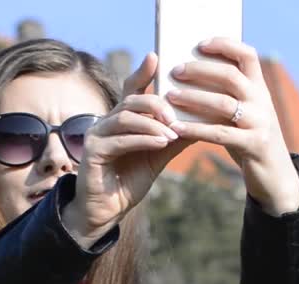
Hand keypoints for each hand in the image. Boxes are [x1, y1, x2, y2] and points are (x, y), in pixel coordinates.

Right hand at [63, 53, 192, 244]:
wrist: (107, 211)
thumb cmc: (130, 180)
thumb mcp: (158, 156)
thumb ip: (176, 137)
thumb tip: (206, 121)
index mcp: (122, 118)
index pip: (132, 88)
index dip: (143, 72)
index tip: (156, 56)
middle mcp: (106, 121)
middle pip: (132, 100)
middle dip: (157, 104)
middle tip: (178, 116)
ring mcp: (96, 135)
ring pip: (125, 118)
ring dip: (152, 124)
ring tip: (172, 133)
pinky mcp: (92, 153)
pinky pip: (119, 140)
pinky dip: (142, 140)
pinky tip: (159, 143)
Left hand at [163, 37, 298, 215]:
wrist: (276, 175)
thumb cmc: (249, 139)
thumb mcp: (244, 113)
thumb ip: (227, 95)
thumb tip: (189, 77)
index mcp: (260, 88)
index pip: (247, 55)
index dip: (225, 45)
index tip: (200, 44)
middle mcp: (262, 102)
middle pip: (231, 76)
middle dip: (200, 71)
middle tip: (175, 71)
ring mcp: (260, 123)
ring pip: (223, 104)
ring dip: (194, 98)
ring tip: (170, 96)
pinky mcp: (254, 145)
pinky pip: (219, 134)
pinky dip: (194, 129)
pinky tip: (175, 128)